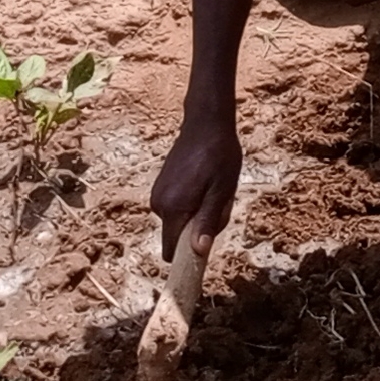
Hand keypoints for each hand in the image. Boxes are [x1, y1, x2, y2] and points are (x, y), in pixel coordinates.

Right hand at [153, 118, 242, 252]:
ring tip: (213, 189)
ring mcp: (158, 195)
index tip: (204, 250)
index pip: (172, 252)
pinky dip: (192, 203)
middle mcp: (159, 205)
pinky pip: (177, 209)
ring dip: (198, 214)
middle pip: (179, 237)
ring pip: (180, 222)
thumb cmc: (219, 155)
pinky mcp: (161, 187)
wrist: (206, 123)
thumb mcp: (221, 190)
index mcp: (173, 208)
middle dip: (199, 230)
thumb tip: (198, 252)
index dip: (187, 257)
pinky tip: (204, 183)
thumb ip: (208, 222)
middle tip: (218, 203)